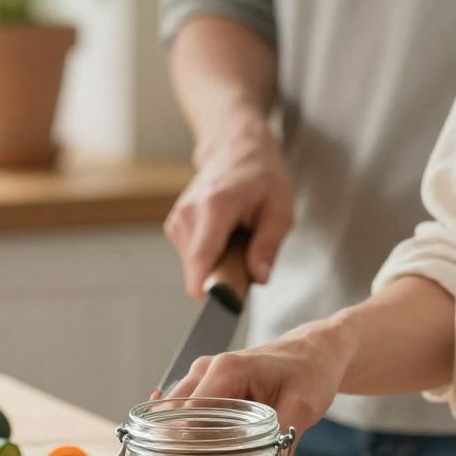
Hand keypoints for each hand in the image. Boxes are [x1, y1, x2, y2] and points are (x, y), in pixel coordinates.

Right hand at [165, 120, 293, 297]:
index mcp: (215, 206)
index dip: (211, 290)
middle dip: (223, 276)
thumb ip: (268, 246)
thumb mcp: (280, 210)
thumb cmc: (262, 178)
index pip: (201, 260)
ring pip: (195, 268)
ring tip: (237, 240)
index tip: (226, 306)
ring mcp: (177, 220)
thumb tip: (258, 277)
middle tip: (248, 259)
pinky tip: (224, 237)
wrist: (236, 150)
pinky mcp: (174, 227)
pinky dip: (210, 256)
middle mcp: (188, 213)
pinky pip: (192, 259)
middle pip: (198, 271)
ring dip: (218, 265)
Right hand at [165, 322, 348, 441]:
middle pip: (173, 417)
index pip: (188, 417)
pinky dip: (182, 433)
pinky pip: (183, 412)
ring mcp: (202, 375)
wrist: (314, 352)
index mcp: (225, 371)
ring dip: (176, 444)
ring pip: (173, 415)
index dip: (184, 451)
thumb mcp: (303, 407)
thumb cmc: (310, 373)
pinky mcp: (205, 386)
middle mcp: (205, 369)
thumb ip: (283, 439)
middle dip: (174, 452)